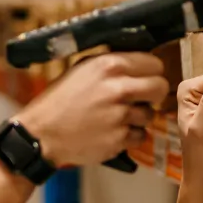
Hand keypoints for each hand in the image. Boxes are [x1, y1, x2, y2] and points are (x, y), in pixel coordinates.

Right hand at [18, 52, 169, 168]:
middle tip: (141, 98)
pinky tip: (112, 132)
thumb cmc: (60, 99)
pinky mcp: (119, 139)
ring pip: (151, 114)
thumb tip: (138, 63)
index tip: (144, 79)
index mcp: (110, 66)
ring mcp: (120, 116)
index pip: (154, 63)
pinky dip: (129, 136)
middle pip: (160, 87)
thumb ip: (111, 64)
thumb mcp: (82, 69)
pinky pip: (140, 136)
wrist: (42, 133)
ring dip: (138, 117)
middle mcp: (118, 89)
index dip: (150, 72)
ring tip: (117, 117)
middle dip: (153, 94)